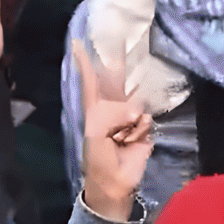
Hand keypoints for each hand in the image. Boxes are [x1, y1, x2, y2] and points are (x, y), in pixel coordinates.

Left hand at [74, 44, 151, 222]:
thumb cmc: (98, 157)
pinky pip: (145, 119)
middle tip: (121, 42)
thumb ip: (111, 115)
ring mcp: (130, 116)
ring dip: (128, 122)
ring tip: (121, 138)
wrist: (115, 181)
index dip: (85, 64)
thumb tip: (135, 109)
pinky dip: (139, 130)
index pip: (90, 82)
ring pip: (135, 104)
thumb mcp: (97, 133)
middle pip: (117, 82)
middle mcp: (112, 108)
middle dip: (118, 67)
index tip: (77, 44)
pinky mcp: (144, 126)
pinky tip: (132, 141)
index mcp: (94, 109)